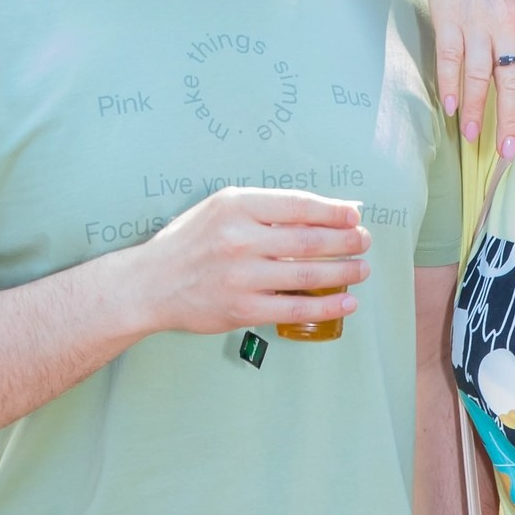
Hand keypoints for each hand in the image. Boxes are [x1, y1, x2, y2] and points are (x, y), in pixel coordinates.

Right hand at [127, 188, 369, 336]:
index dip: (334, 211)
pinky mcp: (243, 308)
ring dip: (344, 272)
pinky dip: (327, 305)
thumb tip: (321, 212)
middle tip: (364, 242)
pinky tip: (347, 302)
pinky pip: (296, 307)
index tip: (355, 215)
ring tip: (362, 270)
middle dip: (346, 241)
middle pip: (310, 240)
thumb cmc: (189, 243)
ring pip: (308, 273)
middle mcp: (240, 238)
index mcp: (237, 206)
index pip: (299, 205)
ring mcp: (242, 276)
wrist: (150, 284)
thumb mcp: (220, 209)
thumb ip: (265, 209)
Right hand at [421, 0, 514, 160]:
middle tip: (507, 151)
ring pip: (478, 76)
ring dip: (475, 110)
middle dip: (511, 119)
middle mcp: (507, 26)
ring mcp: (477, 23)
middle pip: (512, 81)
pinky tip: (449, 107)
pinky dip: (449, 85)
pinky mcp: (448, 20)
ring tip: (472, 137)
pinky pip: (450, 59)